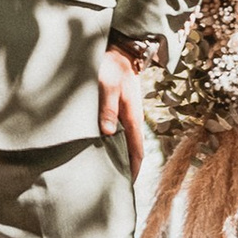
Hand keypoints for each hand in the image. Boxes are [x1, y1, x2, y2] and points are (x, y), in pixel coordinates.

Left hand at [98, 44, 149, 173]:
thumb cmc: (113, 67)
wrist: (120, 51)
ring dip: (118, 156)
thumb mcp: (109, 87)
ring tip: (104, 172)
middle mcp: (132, 120)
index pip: (137, 151)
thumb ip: (108, 108)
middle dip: (125, 168)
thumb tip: (107, 133)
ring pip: (124, 142)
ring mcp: (126, 115)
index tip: (127, 186)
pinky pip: (117, 133)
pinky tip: (100, 148)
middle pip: (131, 150)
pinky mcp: (119, 110)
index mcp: (133, 119)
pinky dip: (112, 144)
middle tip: (112, 185)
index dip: (134, 169)